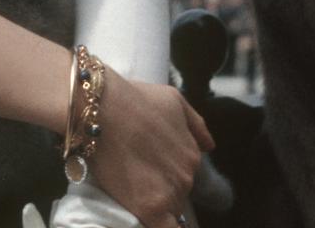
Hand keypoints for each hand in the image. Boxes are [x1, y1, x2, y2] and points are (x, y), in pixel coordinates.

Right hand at [86, 70, 211, 226]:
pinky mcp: (151, 210)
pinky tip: (151, 220)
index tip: (152, 169)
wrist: (104, 109)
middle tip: (138, 176)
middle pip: (177, 194)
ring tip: (135, 191)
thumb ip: (195, 124)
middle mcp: (187, 176)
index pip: (184, 174)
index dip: (167, 173)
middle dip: (161, 188)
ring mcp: (171, 194)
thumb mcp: (174, 100)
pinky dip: (162, 227)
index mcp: (193, 153)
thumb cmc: (136, 100)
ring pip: (169, 210)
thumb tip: (210, 146)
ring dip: (157, 204)